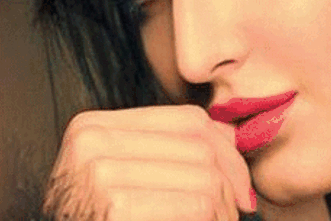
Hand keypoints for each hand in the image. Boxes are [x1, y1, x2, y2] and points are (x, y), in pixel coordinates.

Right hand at [44, 104, 255, 220]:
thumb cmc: (98, 219)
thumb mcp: (123, 177)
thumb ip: (165, 150)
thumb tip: (229, 131)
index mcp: (92, 127)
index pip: (187, 120)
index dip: (227, 149)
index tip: (240, 182)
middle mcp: (90, 143)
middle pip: (199, 147)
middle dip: (231, 180)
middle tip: (239, 209)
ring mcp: (97, 174)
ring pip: (203, 177)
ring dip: (224, 207)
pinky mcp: (112, 207)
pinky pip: (195, 205)